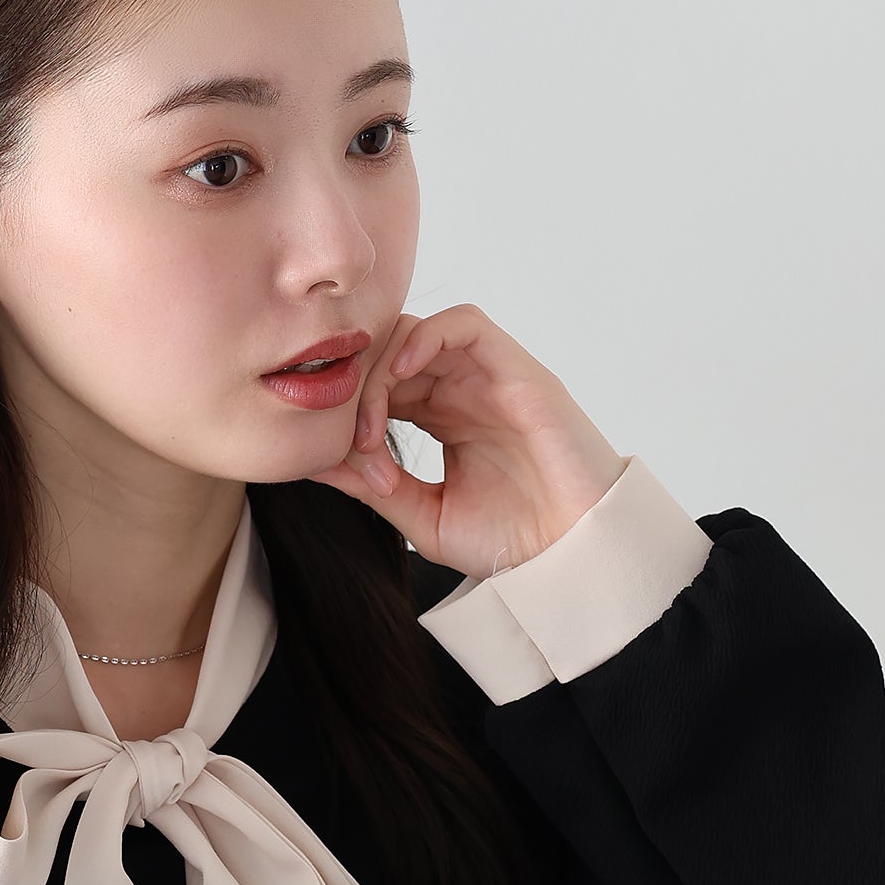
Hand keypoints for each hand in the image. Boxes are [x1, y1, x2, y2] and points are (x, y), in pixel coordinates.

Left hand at [306, 303, 628, 580]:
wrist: (571, 559)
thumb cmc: (513, 543)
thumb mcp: (424, 516)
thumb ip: (372, 487)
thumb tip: (312, 461)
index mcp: (442, 419)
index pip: (379, 385)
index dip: (349, 412)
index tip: (339, 460)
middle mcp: (464, 391)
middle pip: (390, 355)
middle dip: (358, 391)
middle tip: (352, 444)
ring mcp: (490, 378)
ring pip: (417, 334)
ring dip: (382, 370)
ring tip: (373, 425)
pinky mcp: (517, 371)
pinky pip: (463, 325)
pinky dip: (424, 337)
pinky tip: (401, 377)